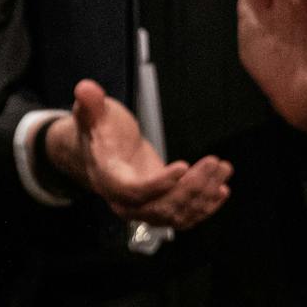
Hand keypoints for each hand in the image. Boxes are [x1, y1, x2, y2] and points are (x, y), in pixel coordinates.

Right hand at [42, 79, 231, 229]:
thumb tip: (84, 88)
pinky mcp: (159, 207)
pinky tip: (221, 189)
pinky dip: (204, 207)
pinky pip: (183, 218)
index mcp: (108, 179)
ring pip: (176, 214)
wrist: (104, 152)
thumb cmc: (101, 131)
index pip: (133, 190)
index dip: (159, 183)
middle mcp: (123, 201)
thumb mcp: (94, 114)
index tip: (184, 165)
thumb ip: (90, 103)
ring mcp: (142, 208)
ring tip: (222, 168)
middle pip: (160, 207)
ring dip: (204, 194)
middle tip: (213, 162)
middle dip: (191, 187)